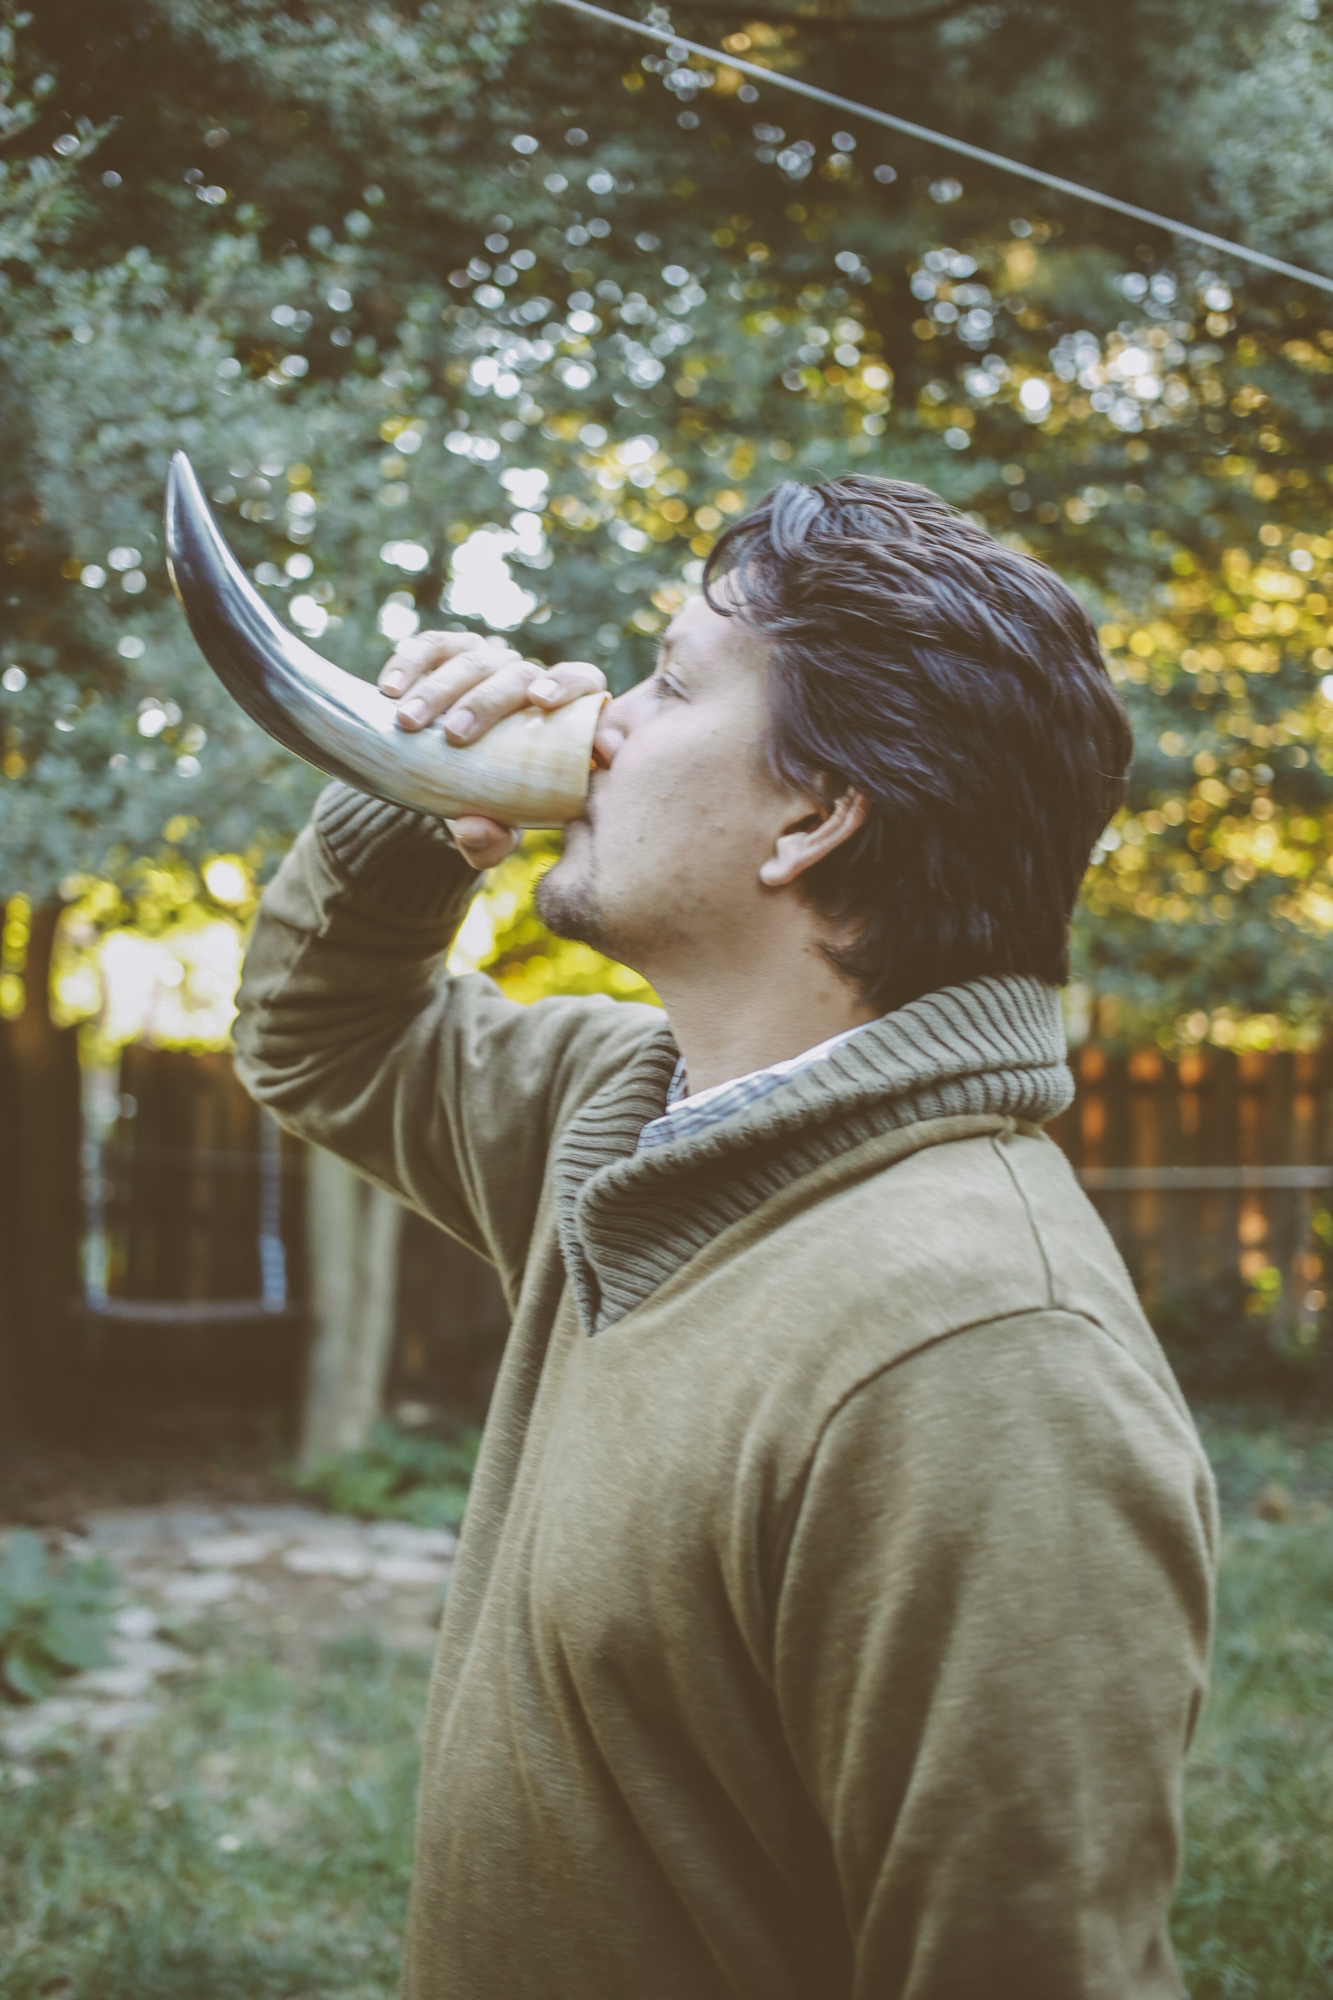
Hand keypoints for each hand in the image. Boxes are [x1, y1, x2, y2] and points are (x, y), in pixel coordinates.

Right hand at [378, 630, 605, 869]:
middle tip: (452, 735)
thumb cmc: (483, 804)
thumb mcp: (490, 832)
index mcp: (559, 715)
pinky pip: (431, 646)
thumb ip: (490, 840)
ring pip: (472, 659)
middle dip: (484, 702)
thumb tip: (475, 828)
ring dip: (438, 689)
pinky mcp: (446, 651)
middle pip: (517, 674)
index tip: (541, 702)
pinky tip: (388, 690)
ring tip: (407, 722)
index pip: (583, 681)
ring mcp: (486, 661)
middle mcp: (526, 679)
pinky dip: (410, 664)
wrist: (438, 780)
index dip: (569, 684)